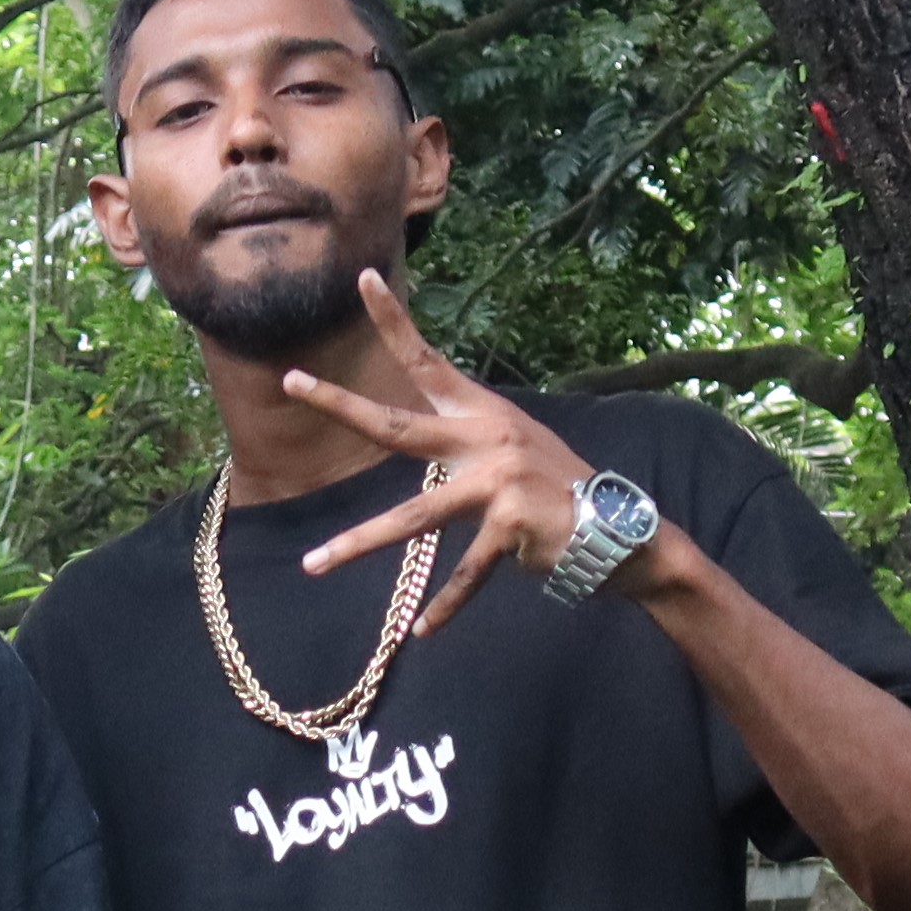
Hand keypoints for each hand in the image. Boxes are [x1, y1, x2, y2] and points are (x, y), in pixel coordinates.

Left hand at [281, 266, 660, 627]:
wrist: (619, 530)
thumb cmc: (557, 489)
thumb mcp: (512, 448)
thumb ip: (467, 439)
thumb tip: (421, 437)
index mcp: (481, 414)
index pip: (429, 361)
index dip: (396, 321)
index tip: (363, 279)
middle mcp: (484, 439)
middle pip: (397, 425)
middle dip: (341, 405)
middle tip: (290, 381)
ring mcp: (496, 482)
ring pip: (413, 517)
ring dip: (359, 544)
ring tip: (314, 564)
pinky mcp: (510, 527)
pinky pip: (464, 574)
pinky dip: (444, 606)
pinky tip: (419, 630)